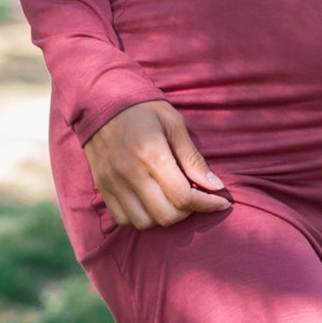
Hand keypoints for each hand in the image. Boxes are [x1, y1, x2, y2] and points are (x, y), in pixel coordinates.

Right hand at [82, 101, 230, 230]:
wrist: (100, 100)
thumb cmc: (143, 109)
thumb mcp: (174, 124)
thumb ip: (192, 158)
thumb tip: (216, 186)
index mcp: (151, 153)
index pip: (183, 196)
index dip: (207, 204)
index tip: (221, 202)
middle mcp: (130, 172)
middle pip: (165, 215)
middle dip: (186, 213)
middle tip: (193, 198)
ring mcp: (112, 182)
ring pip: (144, 223)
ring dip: (163, 217)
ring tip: (171, 201)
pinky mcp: (102, 187)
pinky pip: (123, 219)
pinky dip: (141, 217)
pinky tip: (150, 202)